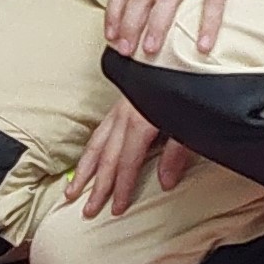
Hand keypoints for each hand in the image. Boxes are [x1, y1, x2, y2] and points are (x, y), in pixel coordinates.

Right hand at [67, 93, 192, 218]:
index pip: (126, 161)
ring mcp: (121, 107)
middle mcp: (125, 114)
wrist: (182, 55)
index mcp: (141, 120)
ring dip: (85, 169)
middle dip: (96, 185)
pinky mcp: (122, 102)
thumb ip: (177, 154)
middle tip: (87, 209)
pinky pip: (100, 130)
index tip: (116, 208)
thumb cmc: (189, 87)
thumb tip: (165, 182)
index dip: (121, 186)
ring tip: (72, 190)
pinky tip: (88, 158)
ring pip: (97, 142)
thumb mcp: (191, 123)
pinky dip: (91, 148)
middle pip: (106, 156)